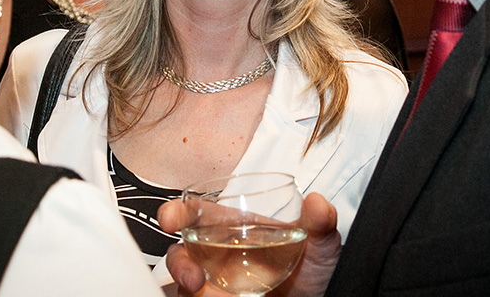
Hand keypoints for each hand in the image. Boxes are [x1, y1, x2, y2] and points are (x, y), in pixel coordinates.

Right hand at [159, 192, 341, 296]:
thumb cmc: (312, 272)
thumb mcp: (320, 246)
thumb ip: (321, 224)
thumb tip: (318, 202)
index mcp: (233, 228)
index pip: (196, 214)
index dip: (177, 213)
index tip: (169, 219)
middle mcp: (216, 255)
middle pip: (181, 253)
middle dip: (178, 264)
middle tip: (192, 278)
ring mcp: (214, 284)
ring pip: (184, 284)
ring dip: (189, 288)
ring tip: (205, 294)